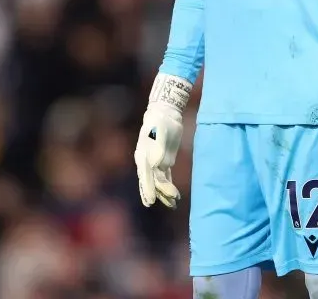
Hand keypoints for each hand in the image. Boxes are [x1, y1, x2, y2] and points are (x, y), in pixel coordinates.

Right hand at [134, 73, 191, 207]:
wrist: (164, 113)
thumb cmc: (160, 121)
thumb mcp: (160, 132)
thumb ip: (159, 148)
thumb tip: (157, 164)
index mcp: (143, 155)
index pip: (145, 176)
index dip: (148, 189)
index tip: (151, 201)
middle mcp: (147, 161)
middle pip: (152, 181)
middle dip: (159, 194)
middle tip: (169, 203)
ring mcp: (155, 162)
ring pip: (159, 182)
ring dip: (165, 193)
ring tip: (174, 204)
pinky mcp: (164, 161)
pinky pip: (166, 177)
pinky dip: (169, 187)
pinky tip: (174, 196)